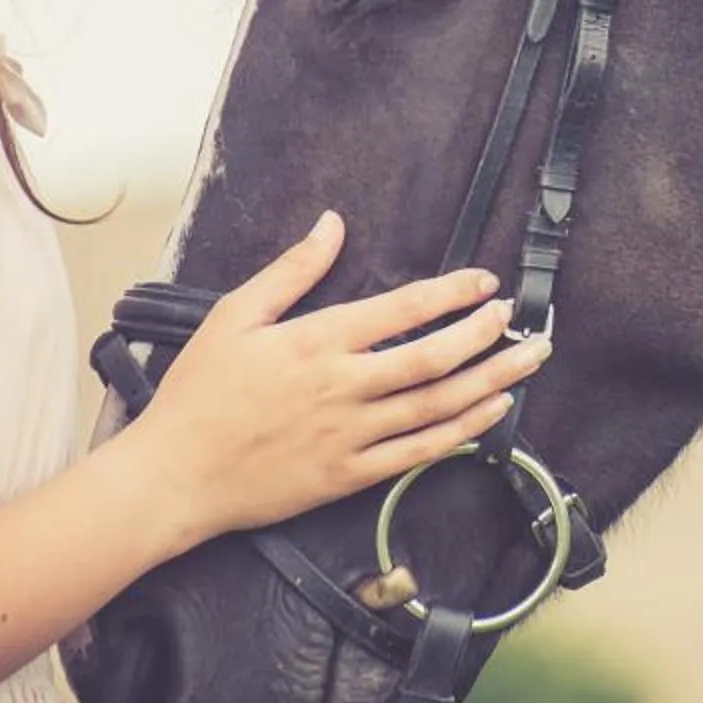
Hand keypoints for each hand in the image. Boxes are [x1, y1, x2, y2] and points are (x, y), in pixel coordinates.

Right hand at [129, 212, 548, 544]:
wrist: (175, 476)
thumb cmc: (199, 394)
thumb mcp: (235, 316)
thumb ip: (291, 271)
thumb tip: (331, 226)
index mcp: (316, 342)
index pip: (402, 309)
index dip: (452, 294)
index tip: (484, 283)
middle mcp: (343, 387)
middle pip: (433, 357)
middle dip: (484, 334)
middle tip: (518, 319)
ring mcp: (350, 435)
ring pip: (437, 405)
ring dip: (489, 380)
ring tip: (527, 361)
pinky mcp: (350, 475)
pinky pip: (419, 452)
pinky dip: (461, 430)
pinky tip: (490, 413)